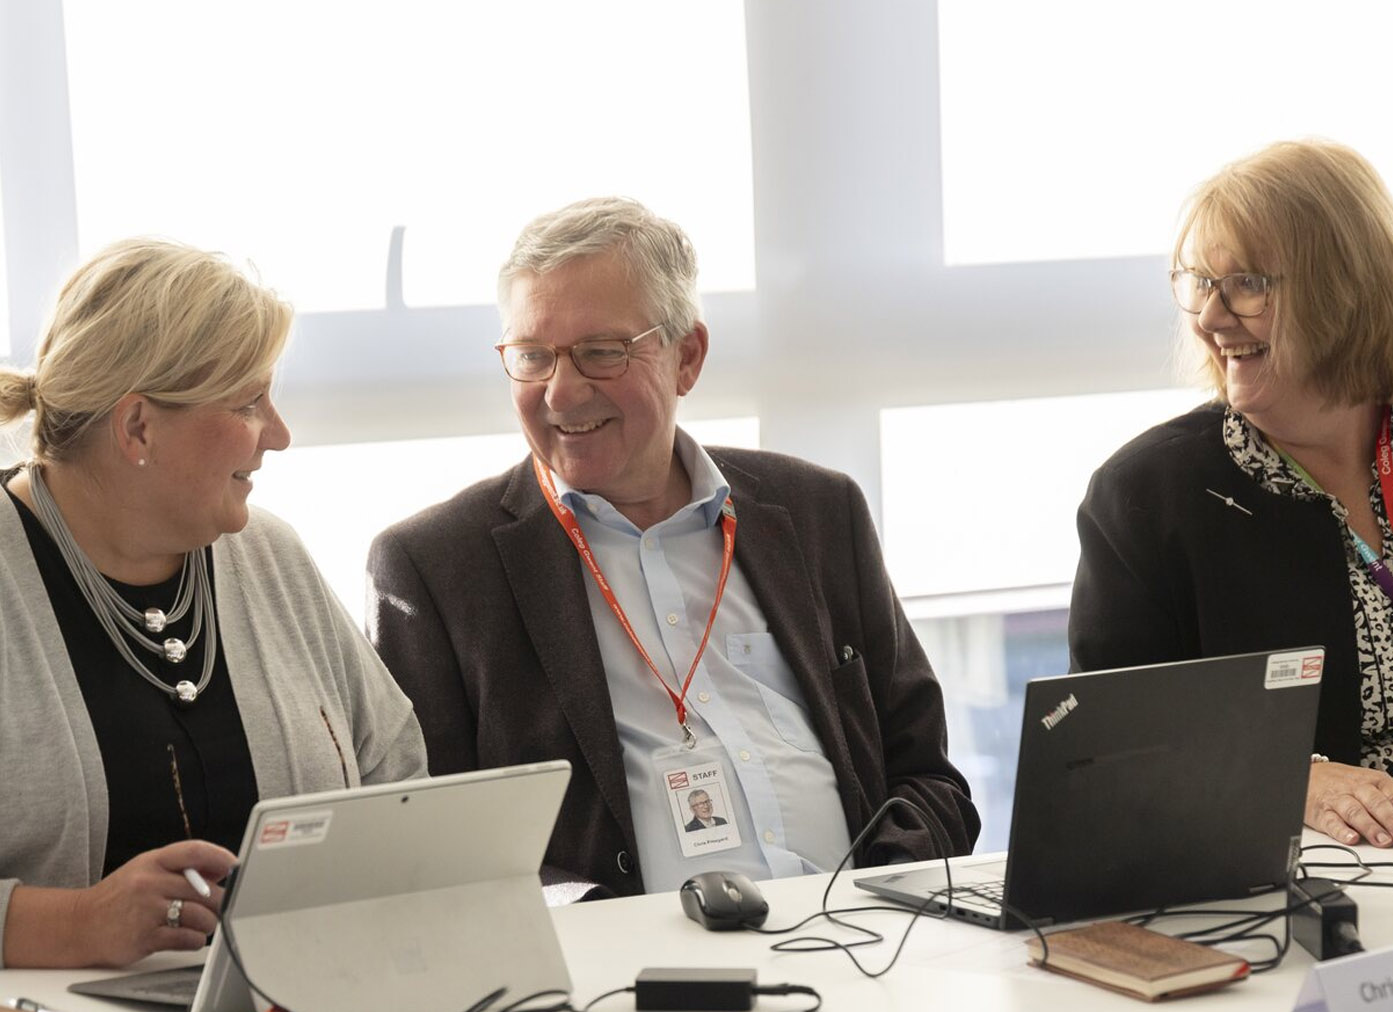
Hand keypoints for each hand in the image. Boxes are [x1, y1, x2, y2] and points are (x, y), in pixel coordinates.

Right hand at [70, 839, 236, 966]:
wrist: (79, 925)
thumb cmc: (118, 897)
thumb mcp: (145, 870)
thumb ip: (180, 868)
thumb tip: (221, 869)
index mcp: (152, 862)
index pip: (193, 852)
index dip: (219, 857)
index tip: (234, 865)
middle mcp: (149, 883)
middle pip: (205, 889)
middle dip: (219, 900)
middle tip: (220, 906)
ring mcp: (146, 911)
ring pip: (200, 915)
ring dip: (209, 923)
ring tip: (202, 924)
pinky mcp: (145, 937)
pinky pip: (187, 938)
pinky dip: (195, 940)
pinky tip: (188, 937)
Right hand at [1306, 761, 1392, 846]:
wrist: (1307, 774)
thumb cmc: (1344, 783)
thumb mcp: (1370, 782)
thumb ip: (1389, 801)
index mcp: (1373, 781)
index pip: (1392, 794)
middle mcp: (1356, 789)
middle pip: (1375, 802)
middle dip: (1390, 819)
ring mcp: (1337, 800)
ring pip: (1354, 812)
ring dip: (1370, 827)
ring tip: (1382, 841)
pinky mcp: (1321, 813)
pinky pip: (1331, 821)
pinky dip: (1341, 831)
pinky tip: (1351, 838)